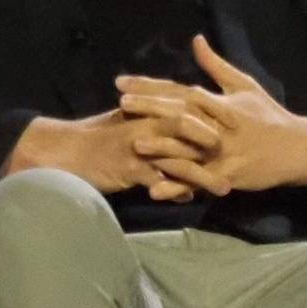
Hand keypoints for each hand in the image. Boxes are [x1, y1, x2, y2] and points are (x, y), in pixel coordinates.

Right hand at [1, 111, 220, 200]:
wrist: (64, 152)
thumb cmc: (100, 140)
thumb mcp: (130, 124)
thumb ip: (158, 125)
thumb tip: (182, 127)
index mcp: (148, 110)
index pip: (188, 108)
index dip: (215, 116)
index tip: (241, 126)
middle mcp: (146, 124)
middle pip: (190, 130)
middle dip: (216, 143)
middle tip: (242, 157)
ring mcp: (137, 146)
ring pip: (179, 159)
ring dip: (203, 175)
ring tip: (225, 188)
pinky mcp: (128, 167)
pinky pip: (158, 181)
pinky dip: (174, 191)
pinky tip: (188, 200)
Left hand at [114, 36, 306, 195]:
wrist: (298, 149)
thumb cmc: (269, 116)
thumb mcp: (245, 86)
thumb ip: (216, 66)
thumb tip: (196, 40)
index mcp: (220, 103)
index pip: (180, 91)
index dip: (150, 86)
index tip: (122, 82)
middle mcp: (220, 126)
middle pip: (182, 115)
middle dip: (151, 109)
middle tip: (122, 103)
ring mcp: (224, 152)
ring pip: (190, 149)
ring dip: (162, 147)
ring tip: (133, 143)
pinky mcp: (228, 176)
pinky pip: (199, 181)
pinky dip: (177, 186)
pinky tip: (155, 189)